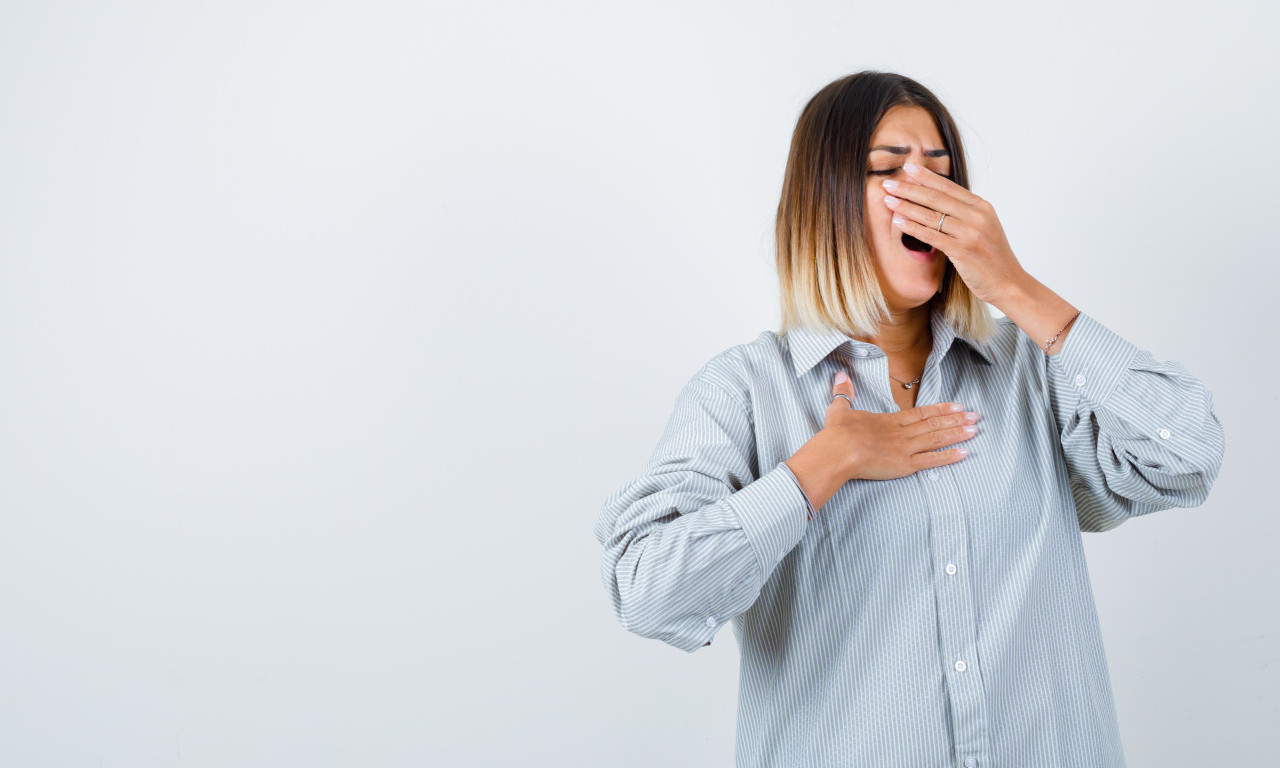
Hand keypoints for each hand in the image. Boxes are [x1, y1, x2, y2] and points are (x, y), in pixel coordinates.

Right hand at [823, 369, 978, 481]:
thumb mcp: (839, 409)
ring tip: (974, 430)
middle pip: (934, 424)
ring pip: (937, 439)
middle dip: (955, 420)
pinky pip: (932, 460)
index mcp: (889, 420)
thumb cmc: (837, 433)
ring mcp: (905, 448)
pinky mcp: (905, 464)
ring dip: (957, 434)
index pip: (920, 413)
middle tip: (974, 416)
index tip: (956, 405)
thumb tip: (839, 376)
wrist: (838, 451)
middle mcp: (902, 432)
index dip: (940, 409)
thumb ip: (843, 394)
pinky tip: (964, 453)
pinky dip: (949, 457)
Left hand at [881, 161, 1027, 305]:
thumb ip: (965, 212)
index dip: (926, 176)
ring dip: (906, 206)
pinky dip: (913, 228)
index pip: (948, 186)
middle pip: (937, 198)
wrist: (1008, 282)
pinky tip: (898, 221)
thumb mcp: (983, 226)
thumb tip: (938, 197)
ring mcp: (971, 233)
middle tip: (888, 183)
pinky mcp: (963, 251)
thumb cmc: (991, 256)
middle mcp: (977, 216)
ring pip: (931, 216)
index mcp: (982, 206)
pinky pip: (932, 236)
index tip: (907, 167)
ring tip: (887, 200)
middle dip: (909, 189)